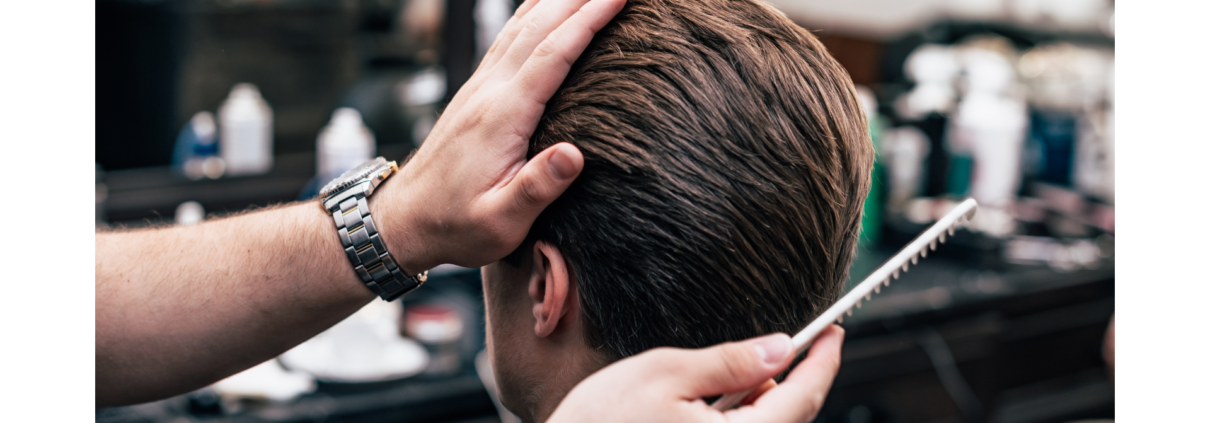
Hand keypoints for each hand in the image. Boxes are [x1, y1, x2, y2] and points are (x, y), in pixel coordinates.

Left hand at [376, 0, 627, 270]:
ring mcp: (478, 88)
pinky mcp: (474, 93)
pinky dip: (532, 14)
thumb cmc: (455, 226)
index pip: (552, 56)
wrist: (404, 221)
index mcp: (501, 117)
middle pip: (537, 27)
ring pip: (519, 26)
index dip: (587, 21)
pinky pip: (507, 39)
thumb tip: (574, 154)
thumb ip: (536, 189)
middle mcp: (488, 92)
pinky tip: (544, 6)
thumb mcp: (500, 223)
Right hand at [549, 325, 845, 422]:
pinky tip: (704, 407)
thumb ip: (730, 361)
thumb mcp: (665, 372)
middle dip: (782, 381)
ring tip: (716, 383)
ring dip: (756, 403)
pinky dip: (736, 420)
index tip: (835, 333)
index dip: (825, 360)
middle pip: (790, 417)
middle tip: (761, 352)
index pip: (805, 397)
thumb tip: (780, 349)